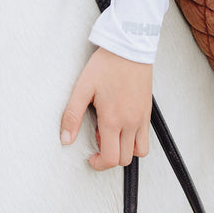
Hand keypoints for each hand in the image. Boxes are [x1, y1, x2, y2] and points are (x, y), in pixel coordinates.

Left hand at [60, 47, 151, 170]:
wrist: (128, 48)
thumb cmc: (105, 65)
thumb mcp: (82, 88)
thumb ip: (72, 115)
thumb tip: (65, 138)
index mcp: (112, 120)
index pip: (110, 158)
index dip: (99, 164)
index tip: (91, 157)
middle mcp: (130, 123)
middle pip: (124, 159)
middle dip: (109, 156)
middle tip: (99, 137)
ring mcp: (141, 119)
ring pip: (139, 152)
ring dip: (125, 150)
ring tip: (112, 132)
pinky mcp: (148, 112)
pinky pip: (146, 138)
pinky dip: (135, 140)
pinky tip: (123, 124)